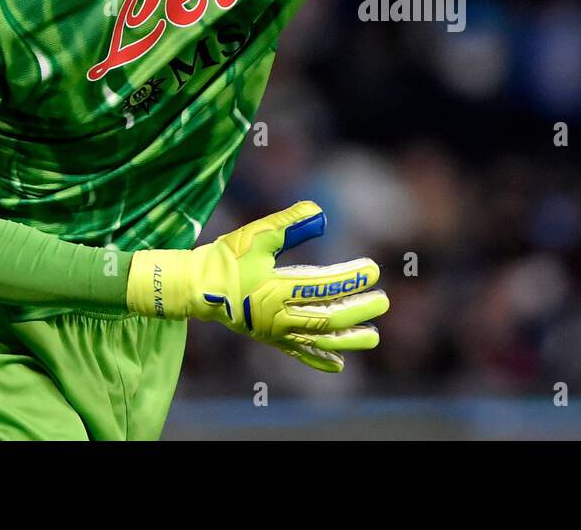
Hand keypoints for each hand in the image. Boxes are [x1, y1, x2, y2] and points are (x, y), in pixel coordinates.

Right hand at [127, 201, 388, 371]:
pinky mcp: (270, 339)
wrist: (196, 287)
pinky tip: (338, 365)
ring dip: (348, 340)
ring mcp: (275, 332)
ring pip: (318, 341)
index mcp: (277, 290)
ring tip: (372, 338)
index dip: (350, 279)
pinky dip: (318, 360)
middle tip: (383, 302)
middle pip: (328, 318)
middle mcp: (279, 317)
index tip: (372, 270)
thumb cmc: (227, 258)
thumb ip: (289, 223)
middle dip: (358, 311)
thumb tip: (320, 214)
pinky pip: (298, 354)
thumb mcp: (257, 235)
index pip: (324, 287)